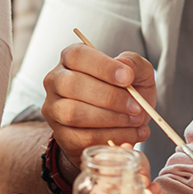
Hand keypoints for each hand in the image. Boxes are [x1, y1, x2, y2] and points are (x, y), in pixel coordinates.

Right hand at [41, 46, 156, 179]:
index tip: (128, 77)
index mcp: (71, 58)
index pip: (78, 55)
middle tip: (136, 106)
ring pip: (73, 113)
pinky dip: (112, 137)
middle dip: (109, 97)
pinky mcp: (61, 135)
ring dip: (110, 119)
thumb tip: (124, 65)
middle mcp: (56, 81)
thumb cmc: (125, 92)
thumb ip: (134, 63)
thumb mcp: (138, 73)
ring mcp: (54, 109)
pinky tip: (132, 134)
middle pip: (72, 84)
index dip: (103, 66)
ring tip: (135, 120)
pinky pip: (83, 138)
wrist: (119, 124)